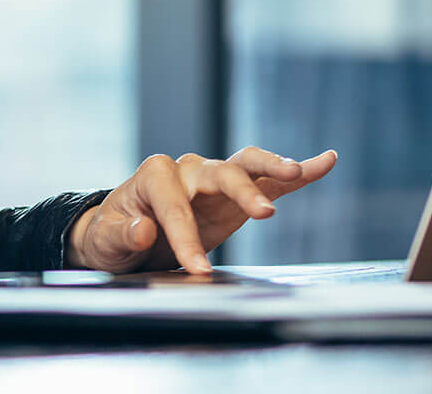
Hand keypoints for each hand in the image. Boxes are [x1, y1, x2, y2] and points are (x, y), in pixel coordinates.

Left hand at [66, 147, 337, 273]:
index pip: (175, 205)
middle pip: (219, 172)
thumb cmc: (112, 236)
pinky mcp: (235, 195)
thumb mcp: (105, 240)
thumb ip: (122, 234)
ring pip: (247, 165)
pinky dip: (297, 172)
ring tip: (297, 170)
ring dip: (272, 167)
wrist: (122, 237)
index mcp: (154, 176)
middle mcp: (186, 170)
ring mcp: (213, 179)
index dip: (186, 237)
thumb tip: (144, 230)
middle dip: (241, 192)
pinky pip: (269, 181)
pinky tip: (325, 161)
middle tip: (263, 214)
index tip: (197, 270)